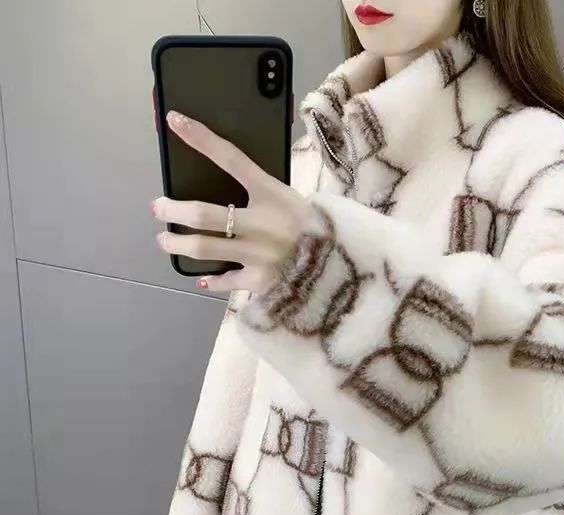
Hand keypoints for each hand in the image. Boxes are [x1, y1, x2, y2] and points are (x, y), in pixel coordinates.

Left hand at [152, 111, 309, 292]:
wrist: (341, 265)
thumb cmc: (314, 227)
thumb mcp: (290, 199)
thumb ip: (262, 189)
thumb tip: (231, 172)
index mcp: (272, 194)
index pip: (231, 159)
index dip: (201, 139)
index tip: (175, 121)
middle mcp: (261, 224)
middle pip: (202, 214)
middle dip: (172, 209)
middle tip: (158, 208)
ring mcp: (259, 254)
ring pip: (204, 248)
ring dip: (178, 244)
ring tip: (166, 241)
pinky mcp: (260, 280)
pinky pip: (226, 281)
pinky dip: (212, 280)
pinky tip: (201, 279)